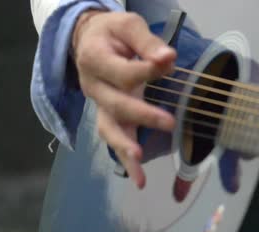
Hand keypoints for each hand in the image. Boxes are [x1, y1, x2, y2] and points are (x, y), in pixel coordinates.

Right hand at [72, 10, 176, 188]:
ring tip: (140, 168)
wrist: (88, 40)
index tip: (169, 63)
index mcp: (94, 59)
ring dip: (126, 148)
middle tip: (170, 123)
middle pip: (115, 106)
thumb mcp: (128, 26)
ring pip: (109, 129)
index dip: (146, 71)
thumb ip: (147, 42)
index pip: (122, 72)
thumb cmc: (113, 33)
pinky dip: (126, 161)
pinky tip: (139, 179)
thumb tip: (169, 58)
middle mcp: (93, 87)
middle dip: (142, 115)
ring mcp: (98, 106)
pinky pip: (114, 140)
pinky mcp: (107, 117)